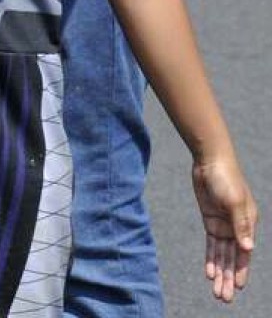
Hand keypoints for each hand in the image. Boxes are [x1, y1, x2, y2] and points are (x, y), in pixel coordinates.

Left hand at [194, 153, 256, 301]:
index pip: (244, 253)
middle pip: (232, 257)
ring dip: (219, 272)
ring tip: (216, 291)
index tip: (237, 287)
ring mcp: (224, 225)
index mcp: (248, 223)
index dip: (240, 270)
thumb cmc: (226, 177)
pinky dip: (211, 258)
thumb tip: (248, 248)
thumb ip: (240, 225)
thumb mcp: (234, 201)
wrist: (209, 160)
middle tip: (224, 298)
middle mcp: (237, 227)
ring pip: (222, 255)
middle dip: (228, 277)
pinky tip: (209, 272)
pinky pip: (212, 244)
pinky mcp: (211, 221)